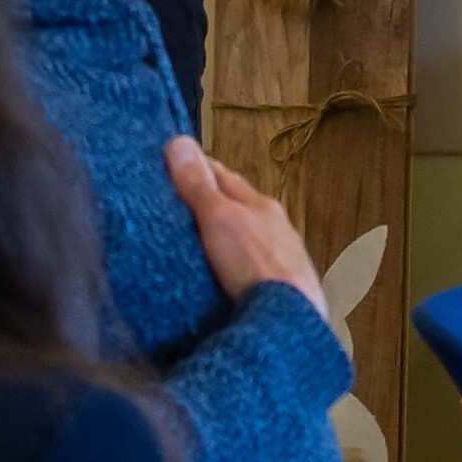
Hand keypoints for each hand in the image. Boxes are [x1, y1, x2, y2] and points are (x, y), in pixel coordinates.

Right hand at [164, 136, 325, 308]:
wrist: (289, 320)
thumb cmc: (253, 263)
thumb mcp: (219, 219)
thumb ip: (199, 186)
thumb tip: (178, 141)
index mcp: (261, 205)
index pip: (225, 176)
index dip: (200, 169)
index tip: (173, 166)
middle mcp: (277, 227)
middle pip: (239, 207)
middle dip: (213, 203)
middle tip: (178, 206)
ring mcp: (283, 258)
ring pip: (249, 237)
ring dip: (227, 236)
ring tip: (198, 242)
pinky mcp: (283, 289)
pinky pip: (252, 267)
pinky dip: (236, 263)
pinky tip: (225, 276)